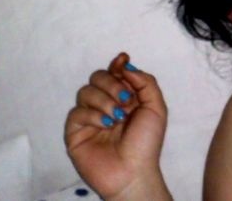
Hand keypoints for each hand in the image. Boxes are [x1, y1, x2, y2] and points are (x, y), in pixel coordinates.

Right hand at [64, 53, 169, 199]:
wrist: (133, 171)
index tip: (123, 60)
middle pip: (98, 77)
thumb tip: (126, 65)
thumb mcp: (156, 108)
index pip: (116, 73)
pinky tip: (106, 125)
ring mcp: (89, 117)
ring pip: (86, 91)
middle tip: (125, 99)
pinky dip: (93, 115)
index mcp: (126, 97)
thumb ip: (145, 83)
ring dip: (104, 100)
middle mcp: (106, 103)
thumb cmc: (147, 142)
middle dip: (111, 83)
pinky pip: (77, 112)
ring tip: (117, 117)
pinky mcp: (75, 131)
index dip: (118, 64)